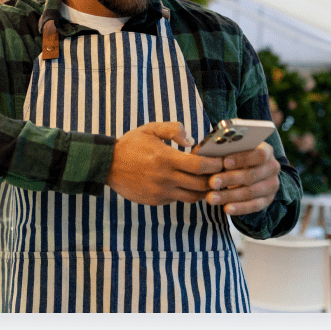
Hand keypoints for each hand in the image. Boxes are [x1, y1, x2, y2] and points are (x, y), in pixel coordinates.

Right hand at [108, 122, 223, 204]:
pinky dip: (186, 193)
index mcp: (165, 158)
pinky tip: (188, 185)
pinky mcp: (156, 201)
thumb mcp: (151, 129)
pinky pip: (178, 199)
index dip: (215, 165)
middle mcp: (165, 178)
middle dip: (215, 179)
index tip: (223, 161)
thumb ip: (173, 129)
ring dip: (204, 190)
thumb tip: (192, 141)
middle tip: (222, 174)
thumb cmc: (131, 144)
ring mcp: (160, 192)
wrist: (107, 165)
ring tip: (210, 182)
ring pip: (192, 196)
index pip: (199, 165)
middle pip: (200, 184)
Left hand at [203, 142, 279, 215]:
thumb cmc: (237, 157)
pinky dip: (239, 208)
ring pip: (251, 192)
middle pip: (252, 175)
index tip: (224, 163)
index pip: (259, 154)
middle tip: (211, 183)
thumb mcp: (234, 150)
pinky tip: (226, 209)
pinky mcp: (268, 200)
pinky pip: (254, 206)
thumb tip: (206, 154)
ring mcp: (272, 185)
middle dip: (230, 179)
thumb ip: (225, 151)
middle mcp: (272, 167)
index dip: (242, 159)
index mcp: (266, 150)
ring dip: (229, 196)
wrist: (250, 170)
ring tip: (211, 198)